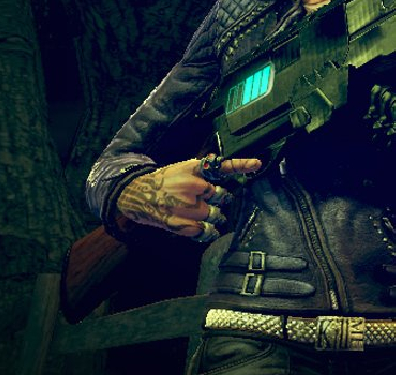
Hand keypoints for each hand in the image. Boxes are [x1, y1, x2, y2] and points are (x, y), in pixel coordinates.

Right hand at [116, 154, 261, 240]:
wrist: (137, 194)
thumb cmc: (165, 180)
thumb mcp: (183, 168)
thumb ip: (204, 170)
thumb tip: (223, 166)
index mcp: (194, 170)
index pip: (222, 166)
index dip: (241, 165)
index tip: (258, 164)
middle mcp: (192, 187)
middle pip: (222, 197)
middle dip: (222, 200)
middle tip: (216, 200)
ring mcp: (186, 206)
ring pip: (215, 215)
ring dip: (216, 217)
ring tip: (208, 215)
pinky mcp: (180, 223)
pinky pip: (203, 231)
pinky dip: (207, 232)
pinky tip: (205, 229)